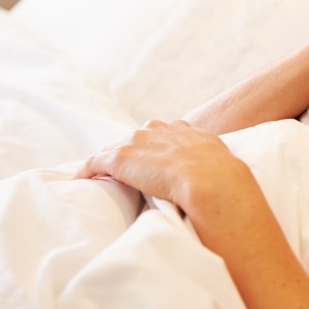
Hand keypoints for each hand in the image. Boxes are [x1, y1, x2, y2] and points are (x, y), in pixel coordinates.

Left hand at [76, 120, 248, 209]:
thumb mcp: (221, 161)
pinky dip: (87, 171)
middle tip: (128, 172)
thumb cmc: (222, 176)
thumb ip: (214, 160)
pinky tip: (81, 180)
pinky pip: (96, 162)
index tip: (153, 160)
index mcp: (182, 129)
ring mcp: (138, 142)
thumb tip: (227, 176)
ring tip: (100, 175)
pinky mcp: (120, 158)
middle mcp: (158, 129)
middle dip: (131, 152)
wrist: (211, 179)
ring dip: (108, 161)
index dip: (155, 147)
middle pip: (135, 138)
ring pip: (114, 149)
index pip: (161, 134)